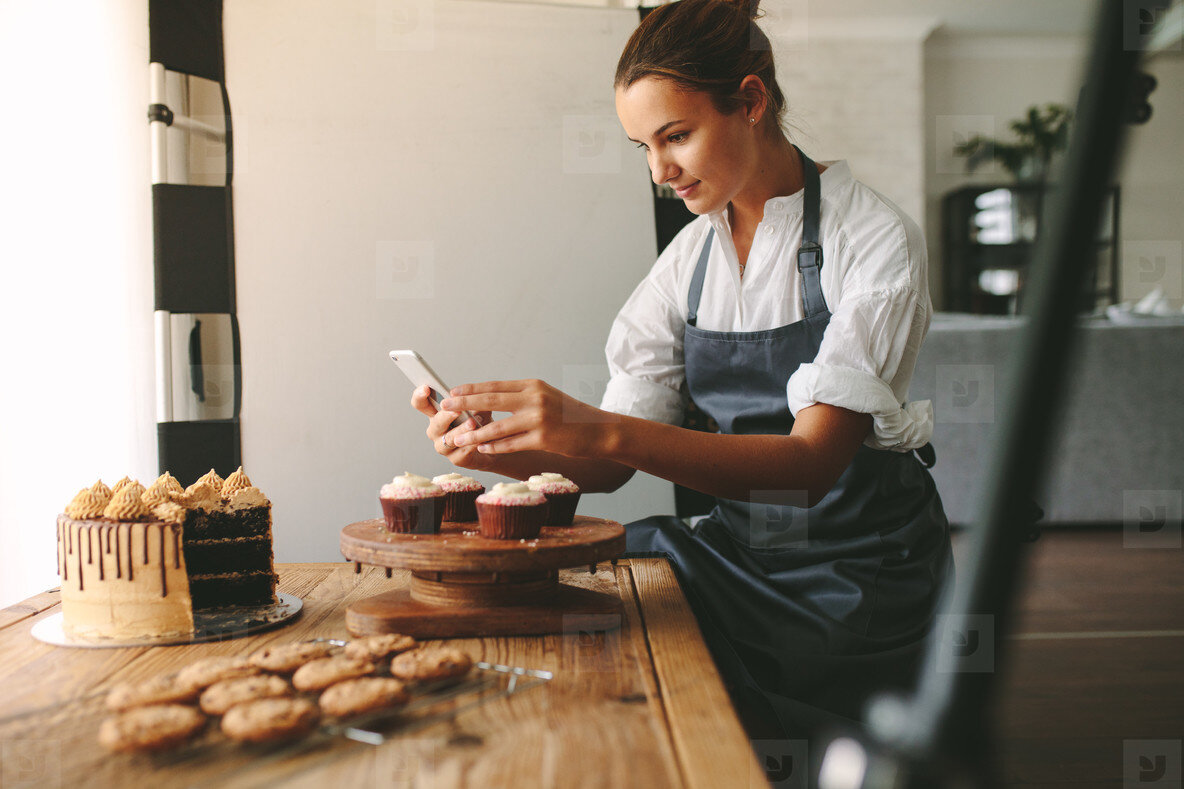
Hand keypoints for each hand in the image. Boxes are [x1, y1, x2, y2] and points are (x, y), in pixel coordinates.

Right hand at [409, 386, 493, 470]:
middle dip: (446, 416)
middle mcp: (436, 431)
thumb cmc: (480, 424)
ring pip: (448, 439)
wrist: (491, 447)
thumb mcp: (478, 408)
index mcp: (437, 415)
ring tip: (472, 424)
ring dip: (460, 430)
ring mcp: (444, 447)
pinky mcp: (456, 459)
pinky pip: (462, 452)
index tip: (426, 388)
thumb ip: (474, 402)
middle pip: (435, 423)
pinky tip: (479, 440)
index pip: (421, 404)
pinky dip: (471, 445)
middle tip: (457, 410)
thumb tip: (475, 398)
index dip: (419, 396)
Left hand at [438, 379, 616, 457]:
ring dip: (474, 434)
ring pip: (497, 426)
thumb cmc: (570, 416)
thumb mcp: (546, 398)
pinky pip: (512, 444)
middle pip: (492, 400)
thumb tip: (492, 401)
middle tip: (444, 408)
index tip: (452, 392)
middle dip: (464, 405)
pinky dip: (494, 447)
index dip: (472, 389)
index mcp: (533, 386)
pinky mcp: (543, 438)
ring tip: (456, 439)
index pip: (496, 386)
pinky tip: (482, 450)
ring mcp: (539, 418)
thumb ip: (522, 399)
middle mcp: (534, 398)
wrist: (599, 430)